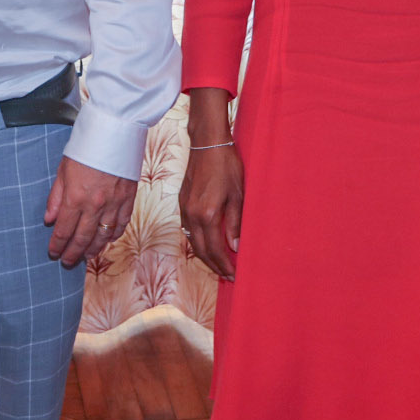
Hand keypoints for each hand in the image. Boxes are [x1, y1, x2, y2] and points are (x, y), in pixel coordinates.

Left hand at [43, 157, 136, 268]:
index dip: (57, 244)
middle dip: (73, 253)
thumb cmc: (86, 146)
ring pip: (103, 236)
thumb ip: (56, 197)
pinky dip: (114, 236)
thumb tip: (49, 219)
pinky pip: (122, 224)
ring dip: (93, 249)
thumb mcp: (63, 169)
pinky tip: (107, 240)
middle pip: (83, 238)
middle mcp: (95, 205)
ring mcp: (114, 204)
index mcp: (76, 197)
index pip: (64, 230)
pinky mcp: (129, 199)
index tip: (53, 252)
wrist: (114, 131)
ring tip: (86, 256)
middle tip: (67, 262)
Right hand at [178, 142, 243, 280]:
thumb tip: (235, 247)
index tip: (234, 275)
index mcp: (207, 214)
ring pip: (193, 241)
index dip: (224, 265)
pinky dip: (198, 242)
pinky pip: (188, 230)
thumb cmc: (226, 165)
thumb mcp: (238, 195)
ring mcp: (184, 208)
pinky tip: (208, 243)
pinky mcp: (182, 202)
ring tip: (219, 264)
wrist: (207, 144)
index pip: (214, 250)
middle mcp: (192, 214)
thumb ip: (235, 223)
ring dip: (205, 256)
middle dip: (214, 266)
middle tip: (227, 275)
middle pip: (201, 250)